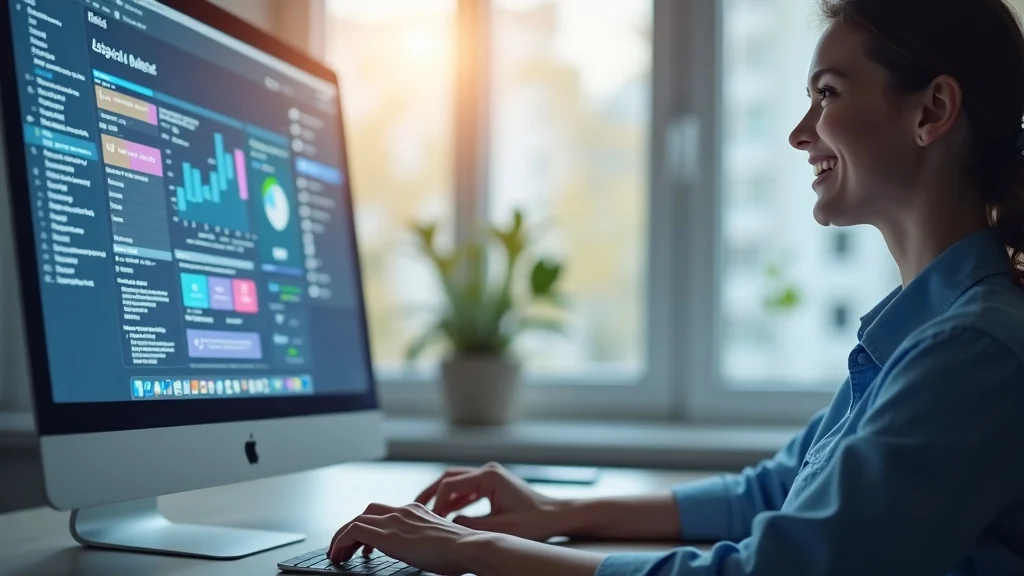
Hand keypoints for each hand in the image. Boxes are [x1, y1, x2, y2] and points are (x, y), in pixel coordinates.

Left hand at [328, 502, 482, 574]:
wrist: (469, 546)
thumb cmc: (463, 550)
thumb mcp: (442, 542)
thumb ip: (429, 542)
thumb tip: (427, 553)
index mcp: (417, 512)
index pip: (386, 512)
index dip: (372, 527)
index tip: (366, 545)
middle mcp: (404, 511)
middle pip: (368, 511)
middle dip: (353, 528)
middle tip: (346, 548)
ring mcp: (395, 520)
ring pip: (357, 519)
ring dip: (343, 536)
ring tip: (338, 554)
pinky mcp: (387, 534)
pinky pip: (353, 531)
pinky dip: (341, 541)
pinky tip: (338, 555)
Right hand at [414, 462, 566, 540]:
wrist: (557, 516)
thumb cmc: (534, 522)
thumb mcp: (499, 528)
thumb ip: (470, 525)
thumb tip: (448, 524)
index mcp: (489, 476)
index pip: (451, 484)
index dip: (437, 501)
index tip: (430, 518)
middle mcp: (488, 471)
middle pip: (450, 477)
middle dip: (431, 492)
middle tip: (414, 506)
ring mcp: (491, 476)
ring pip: (457, 482)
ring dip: (442, 496)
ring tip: (425, 511)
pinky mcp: (494, 484)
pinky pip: (468, 489)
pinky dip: (456, 500)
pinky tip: (446, 513)